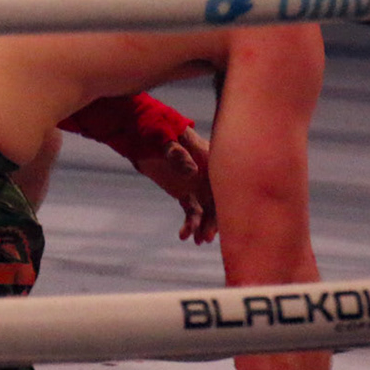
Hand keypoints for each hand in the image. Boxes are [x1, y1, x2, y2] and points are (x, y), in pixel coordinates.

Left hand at [131, 127, 216, 242]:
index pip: (226, 181)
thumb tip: (193, 172)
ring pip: (208, 210)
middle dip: (216, 219)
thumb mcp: (165, 137)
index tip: (225, 218)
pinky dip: (190, 224)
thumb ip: (177, 153)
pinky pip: (192, 212)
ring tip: (197, 240)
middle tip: (207, 237)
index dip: (229, 199)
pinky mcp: (186, 193)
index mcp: (210, 157)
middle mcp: (208, 173)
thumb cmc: (156, 129)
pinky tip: (183, 236)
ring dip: (205, 226)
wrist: (140, 134)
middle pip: (220, 199)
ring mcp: (198, 184)